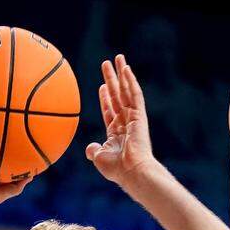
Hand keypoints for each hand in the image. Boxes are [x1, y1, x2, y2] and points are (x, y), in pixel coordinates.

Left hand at [85, 55, 157, 185]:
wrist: (132, 171)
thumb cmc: (117, 169)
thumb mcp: (100, 158)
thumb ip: (94, 150)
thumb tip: (89, 149)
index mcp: (117, 132)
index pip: (110, 110)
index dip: (105, 98)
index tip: (102, 86)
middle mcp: (126, 122)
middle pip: (118, 96)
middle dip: (112, 80)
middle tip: (107, 64)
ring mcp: (134, 118)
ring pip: (126, 91)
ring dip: (121, 74)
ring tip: (117, 58)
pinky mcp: (140, 115)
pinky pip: (135, 94)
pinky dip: (130, 81)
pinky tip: (126, 68)